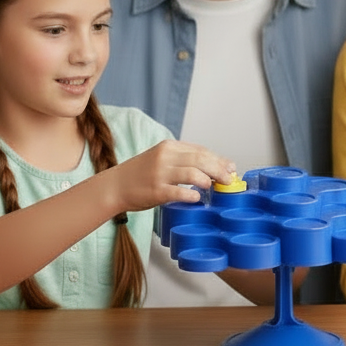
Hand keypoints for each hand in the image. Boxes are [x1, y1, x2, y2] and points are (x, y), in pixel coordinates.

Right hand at [111, 139, 234, 212]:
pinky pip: (179, 192)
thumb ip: (184, 160)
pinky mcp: (156, 191)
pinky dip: (191, 195)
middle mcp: (165, 157)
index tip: (231, 168)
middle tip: (228, 180)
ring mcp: (160, 174)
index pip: (200, 150)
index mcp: (169, 147)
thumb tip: (213, 167)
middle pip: (201, 160)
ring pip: (192, 174)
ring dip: (208, 181)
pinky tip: (198, 199)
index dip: (219, 159)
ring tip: (214, 187)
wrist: (114, 186)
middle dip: (219, 170)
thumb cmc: (141, 174)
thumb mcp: (162, 159)